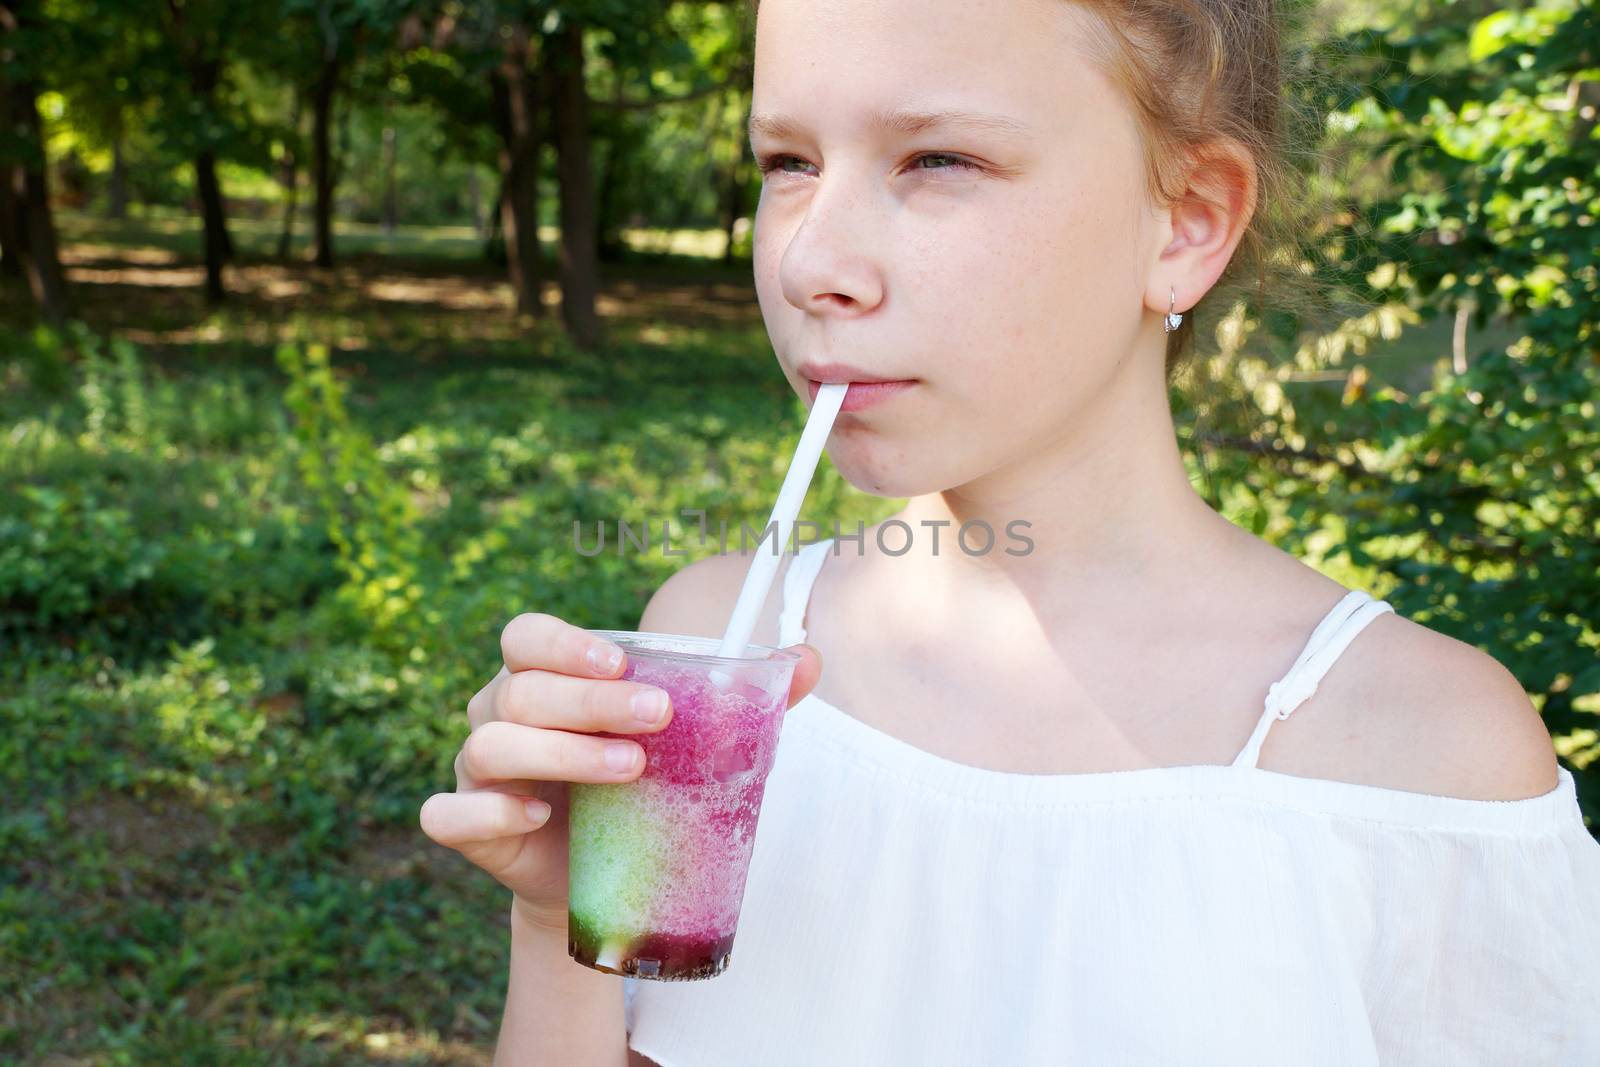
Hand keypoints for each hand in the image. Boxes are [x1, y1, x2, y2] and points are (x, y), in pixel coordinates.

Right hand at [420, 612, 822, 932]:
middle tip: (657, 719)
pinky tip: (533, 816)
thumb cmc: (640, 784)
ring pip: (488, 744)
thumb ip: (744, 698)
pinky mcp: (468, 826)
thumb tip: (809, 658)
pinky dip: (482, 812)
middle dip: (589, 700)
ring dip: (559, 753)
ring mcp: (476, 771)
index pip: (526, 635)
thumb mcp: (689, 739)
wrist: (599, 872)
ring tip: (630, 769)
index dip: (564, 642)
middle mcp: (499, 714)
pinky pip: (446, 813)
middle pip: (518, 689)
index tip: (623, 660)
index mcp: (542, 676)